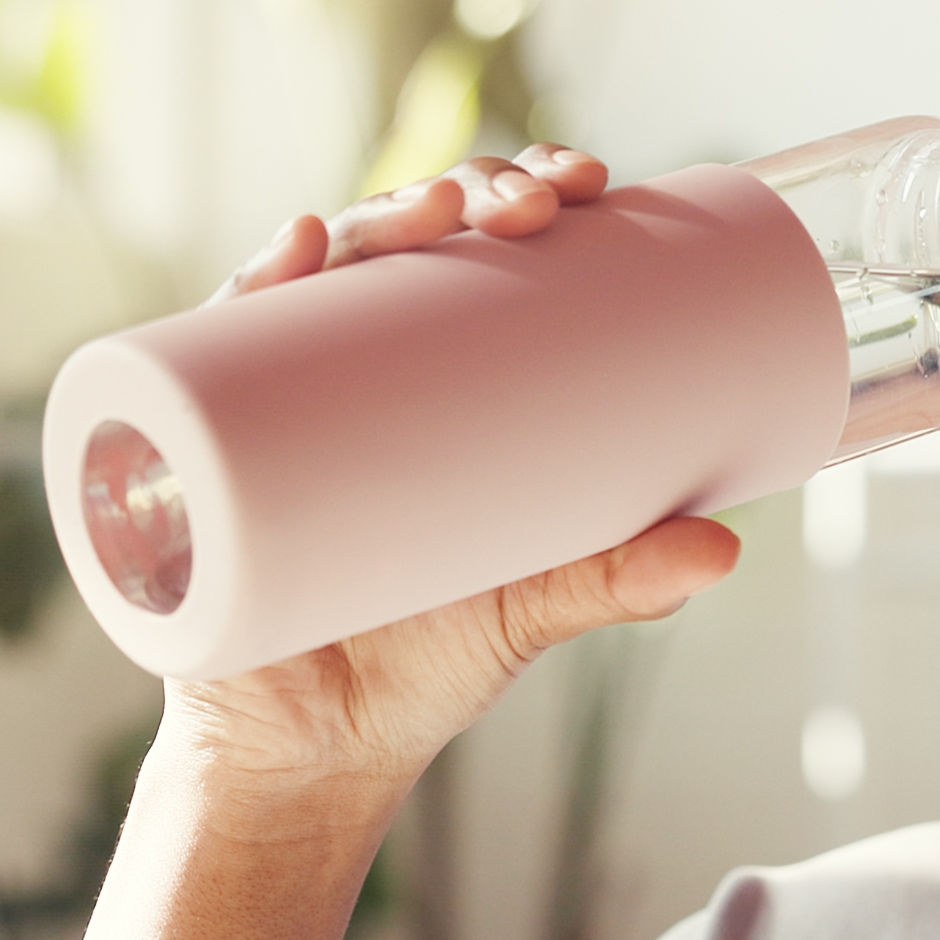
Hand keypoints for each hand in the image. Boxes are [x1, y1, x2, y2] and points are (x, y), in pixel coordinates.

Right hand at [24, 147, 738, 939]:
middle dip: (469, 192)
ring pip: (323, 274)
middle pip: (412, 241)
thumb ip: (618, 581)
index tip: (591, 183)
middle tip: (530, 208)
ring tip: (428, 214)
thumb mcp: (532, 610)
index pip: (489, 252)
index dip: (533, 192)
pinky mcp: (212, 443)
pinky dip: (247, 289)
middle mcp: (359, 368)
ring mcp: (282, 396)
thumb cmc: (426, 665)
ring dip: (373, 218)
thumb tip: (726, 550)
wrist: (314, 756)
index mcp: (445, 379)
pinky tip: (289, 247)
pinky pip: (215, 350)